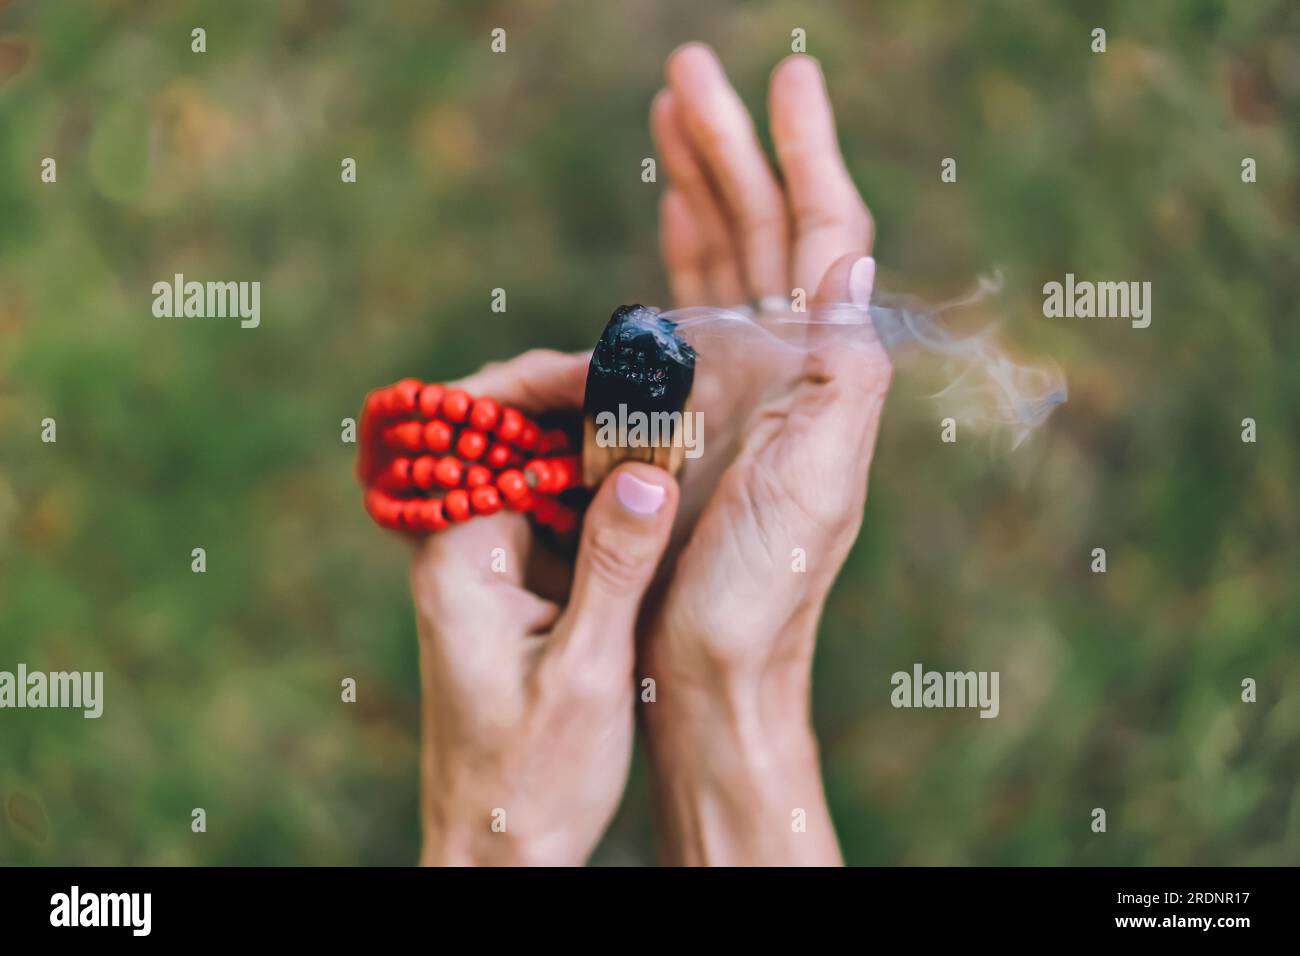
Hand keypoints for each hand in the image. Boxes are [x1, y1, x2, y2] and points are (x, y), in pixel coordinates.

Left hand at [409, 350, 679, 865]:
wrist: (499, 851)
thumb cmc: (530, 778)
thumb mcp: (587, 670)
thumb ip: (616, 566)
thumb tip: (646, 470)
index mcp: (457, 557)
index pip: (485, 429)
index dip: (546, 383)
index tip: (618, 368)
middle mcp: (462, 552)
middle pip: (509, 438)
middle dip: (579, 403)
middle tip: (659, 387)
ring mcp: (488, 572)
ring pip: (538, 476)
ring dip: (596, 447)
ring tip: (667, 420)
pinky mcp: (516, 595)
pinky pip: (554, 519)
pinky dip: (599, 497)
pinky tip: (651, 486)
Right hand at [643, 45, 888, 864]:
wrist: (706, 673)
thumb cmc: (760, 596)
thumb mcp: (817, 487)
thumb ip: (840, 372)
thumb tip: (848, 254)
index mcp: (820, 374)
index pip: (824, 236)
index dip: (809, 154)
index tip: (788, 78)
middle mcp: (781, 369)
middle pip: (763, 231)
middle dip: (730, 147)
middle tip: (689, 70)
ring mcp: (732, 388)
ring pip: (719, 262)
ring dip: (699, 187)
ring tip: (673, 116)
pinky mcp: (682, 418)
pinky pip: (676, 317)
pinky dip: (672, 261)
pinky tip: (669, 220)